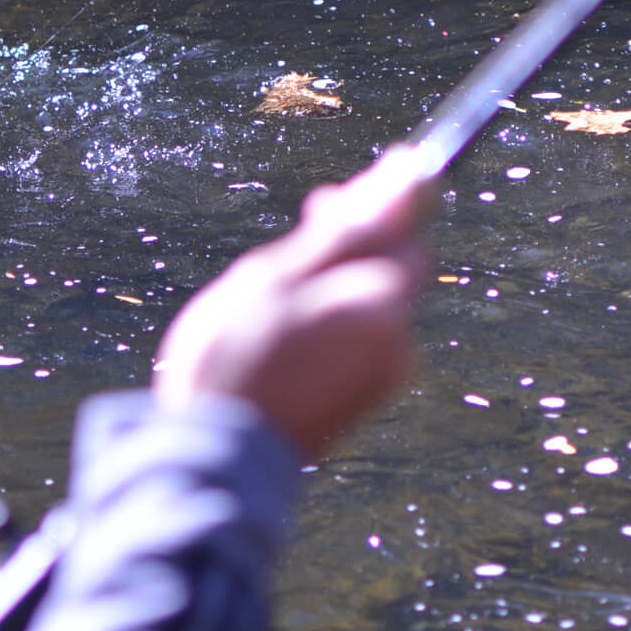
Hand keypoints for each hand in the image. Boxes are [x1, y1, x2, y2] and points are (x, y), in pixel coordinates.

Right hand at [153, 147, 438, 460]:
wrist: (221, 456)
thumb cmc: (237, 356)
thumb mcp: (278, 274)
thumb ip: (347, 227)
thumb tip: (409, 174)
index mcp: (381, 297)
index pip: (408, 222)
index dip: (381, 195)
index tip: (356, 181)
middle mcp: (397, 334)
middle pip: (395, 262)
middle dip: (359, 238)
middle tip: (312, 218)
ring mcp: (385, 371)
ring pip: (372, 299)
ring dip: (339, 278)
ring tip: (280, 282)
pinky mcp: (366, 398)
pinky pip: (361, 336)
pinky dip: (333, 318)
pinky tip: (286, 325)